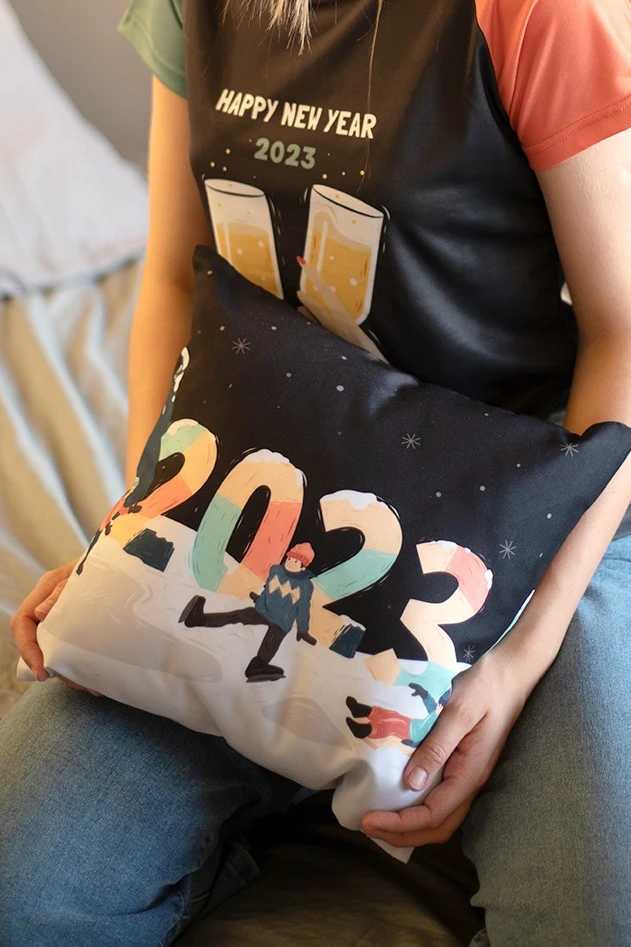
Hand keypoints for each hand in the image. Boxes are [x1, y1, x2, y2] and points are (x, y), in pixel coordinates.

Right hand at [10, 561, 101, 696]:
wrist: (130, 559)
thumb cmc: (107, 561)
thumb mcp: (87, 573)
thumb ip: (63, 591)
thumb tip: (39, 613)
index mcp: (46, 589)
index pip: (22, 623)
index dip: (28, 650)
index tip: (43, 672)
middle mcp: (51, 606)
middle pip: (39, 643)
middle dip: (55, 668)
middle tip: (77, 683)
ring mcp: (66, 617)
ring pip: (58, 652)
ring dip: (73, 672)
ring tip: (94, 686)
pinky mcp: (82, 627)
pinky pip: (76, 651)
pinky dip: (86, 667)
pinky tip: (101, 680)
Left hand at [361, 647, 535, 847]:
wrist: (512, 672)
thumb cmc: (486, 686)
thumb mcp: (458, 712)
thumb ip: (437, 747)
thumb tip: (412, 783)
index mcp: (470, 773)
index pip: (433, 814)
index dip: (400, 824)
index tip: (368, 820)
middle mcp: (471, 780)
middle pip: (438, 826)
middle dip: (402, 834)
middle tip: (367, 826)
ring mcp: (469, 774)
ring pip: (441, 815)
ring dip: (410, 825)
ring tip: (379, 818)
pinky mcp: (464, 763)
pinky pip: (441, 797)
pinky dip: (418, 807)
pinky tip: (398, 796)